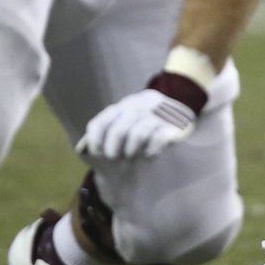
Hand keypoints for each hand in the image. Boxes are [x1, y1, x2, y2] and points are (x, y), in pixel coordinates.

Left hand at [77, 78, 205, 160]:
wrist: (182, 107)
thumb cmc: (144, 121)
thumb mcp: (123, 121)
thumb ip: (103, 132)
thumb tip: (82, 148)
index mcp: (123, 105)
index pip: (101, 122)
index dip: (95, 140)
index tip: (96, 154)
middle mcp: (139, 105)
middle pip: (118, 131)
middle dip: (112, 150)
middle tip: (114, 159)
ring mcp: (157, 113)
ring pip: (138, 135)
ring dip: (131, 151)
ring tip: (131, 156)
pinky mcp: (173, 124)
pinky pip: (158, 140)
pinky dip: (150, 151)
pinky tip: (149, 154)